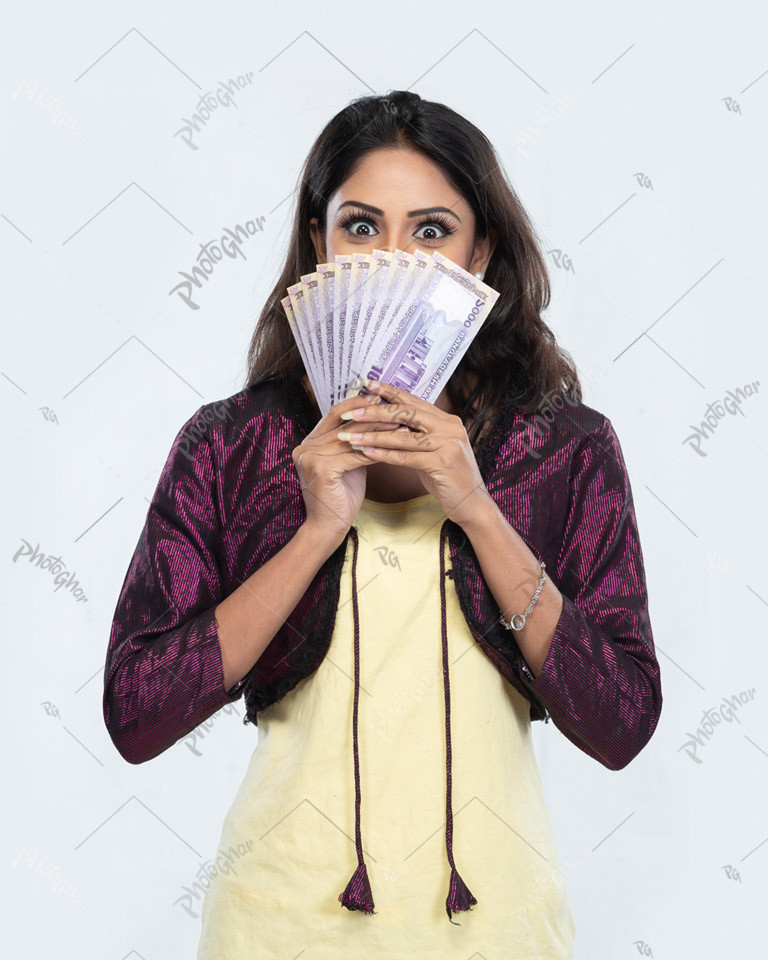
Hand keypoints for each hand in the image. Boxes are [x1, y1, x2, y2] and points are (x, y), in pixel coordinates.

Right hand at [292, 386, 404, 545]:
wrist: (328, 528)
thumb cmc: (340, 497)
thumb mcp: (346, 464)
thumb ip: (351, 444)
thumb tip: (374, 422)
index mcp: (309, 443)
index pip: (335, 414)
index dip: (357, 403)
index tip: (380, 399)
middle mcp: (305, 447)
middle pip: (345, 423)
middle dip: (373, 415)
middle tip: (397, 410)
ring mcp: (311, 458)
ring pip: (353, 438)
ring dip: (380, 432)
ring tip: (402, 427)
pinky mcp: (322, 469)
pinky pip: (355, 455)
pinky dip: (376, 451)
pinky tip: (393, 447)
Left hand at [334, 379, 495, 527]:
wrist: (473, 504)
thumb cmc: (449, 478)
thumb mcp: (434, 450)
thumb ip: (418, 436)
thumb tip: (390, 424)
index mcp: (447, 420)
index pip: (413, 401)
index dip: (388, 392)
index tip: (366, 385)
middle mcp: (450, 427)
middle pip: (406, 413)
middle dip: (375, 411)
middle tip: (350, 413)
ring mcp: (448, 444)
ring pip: (403, 435)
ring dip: (373, 435)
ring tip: (350, 436)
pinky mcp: (443, 464)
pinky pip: (407, 456)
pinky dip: (384, 454)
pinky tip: (366, 452)